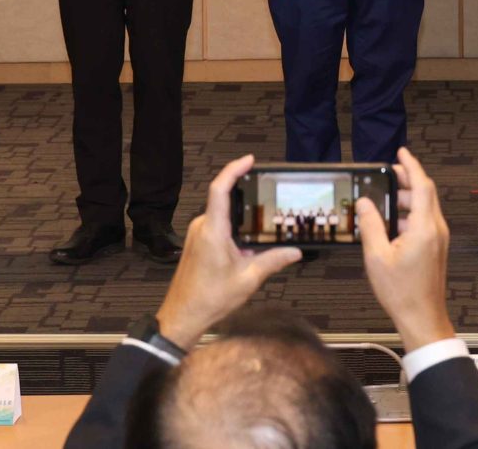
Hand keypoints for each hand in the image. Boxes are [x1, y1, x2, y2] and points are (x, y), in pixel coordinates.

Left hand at [157, 155, 300, 346]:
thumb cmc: (209, 299)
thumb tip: (294, 252)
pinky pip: (215, 227)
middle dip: (244, 196)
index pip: (221, 189)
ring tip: (260, 224)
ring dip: (239, 219)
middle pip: (223, 200)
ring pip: (221, 216)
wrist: (182, 316)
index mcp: (213, 230)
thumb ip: (273, 261)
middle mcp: (201, 227)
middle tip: (266, 194)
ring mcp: (196, 235)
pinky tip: (246, 246)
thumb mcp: (248, 279)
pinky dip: (232, 230)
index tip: (250, 160)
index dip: (234, 169)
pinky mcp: (195, 244)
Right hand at [359, 148, 453, 347]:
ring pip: (425, 207)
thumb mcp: (377, 257)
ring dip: (407, 198)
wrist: (422, 318)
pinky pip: (424, 221)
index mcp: (425, 227)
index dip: (411, 165)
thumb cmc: (401, 292)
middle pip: (425, 193)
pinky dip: (409, 214)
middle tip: (387, 173)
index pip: (422, 185)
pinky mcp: (436, 248)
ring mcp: (438, 239)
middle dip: (407, 179)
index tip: (401, 152)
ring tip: (385, 199)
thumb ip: (371, 226)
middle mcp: (436, 229)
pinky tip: (391, 223)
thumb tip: (365, 203)